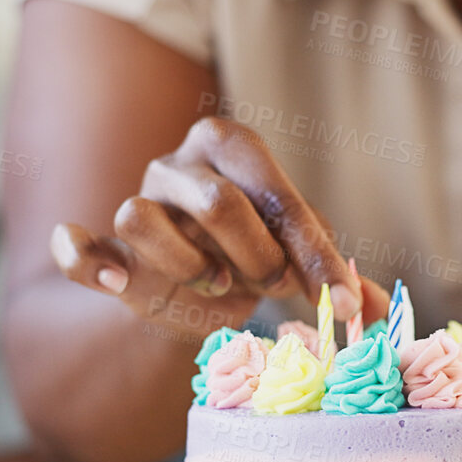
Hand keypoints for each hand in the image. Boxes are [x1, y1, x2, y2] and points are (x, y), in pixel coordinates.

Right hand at [50, 117, 386, 337]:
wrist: (193, 288)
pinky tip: (114, 278)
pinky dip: (86, 257)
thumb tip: (382, 313)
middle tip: (272, 286)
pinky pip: (79, 245)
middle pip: (215, 201)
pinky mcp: (106, 247)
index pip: (277, 195)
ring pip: (141, 217)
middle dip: (256, 256)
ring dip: (188, 266)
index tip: (344, 303)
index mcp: (233, 147)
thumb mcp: (298, 258)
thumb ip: (337, 278)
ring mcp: (136, 201)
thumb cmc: (252, 256)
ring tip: (215, 286)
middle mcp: (179, 165)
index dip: (316, 255)